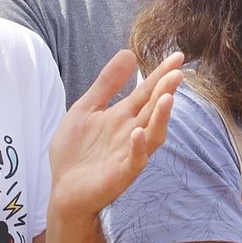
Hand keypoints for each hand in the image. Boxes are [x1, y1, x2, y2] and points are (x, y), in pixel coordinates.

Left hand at [47, 49, 183, 217]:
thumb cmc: (75, 152)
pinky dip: (138, 148)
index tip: (178, 56)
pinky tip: (138, 134)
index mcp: (124, 116)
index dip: (161, 74)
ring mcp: (129, 153)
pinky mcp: (121, 174)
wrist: (62, 190)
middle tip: (177, 73)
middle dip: (166, 91)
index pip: (147, 91)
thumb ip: (107, 83)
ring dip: (160, 117)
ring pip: (153, 133)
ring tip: (167, 98)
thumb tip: (129, 52)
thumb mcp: (86, 108)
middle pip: (153, 109)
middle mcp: (132, 132)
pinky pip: (135, 161)